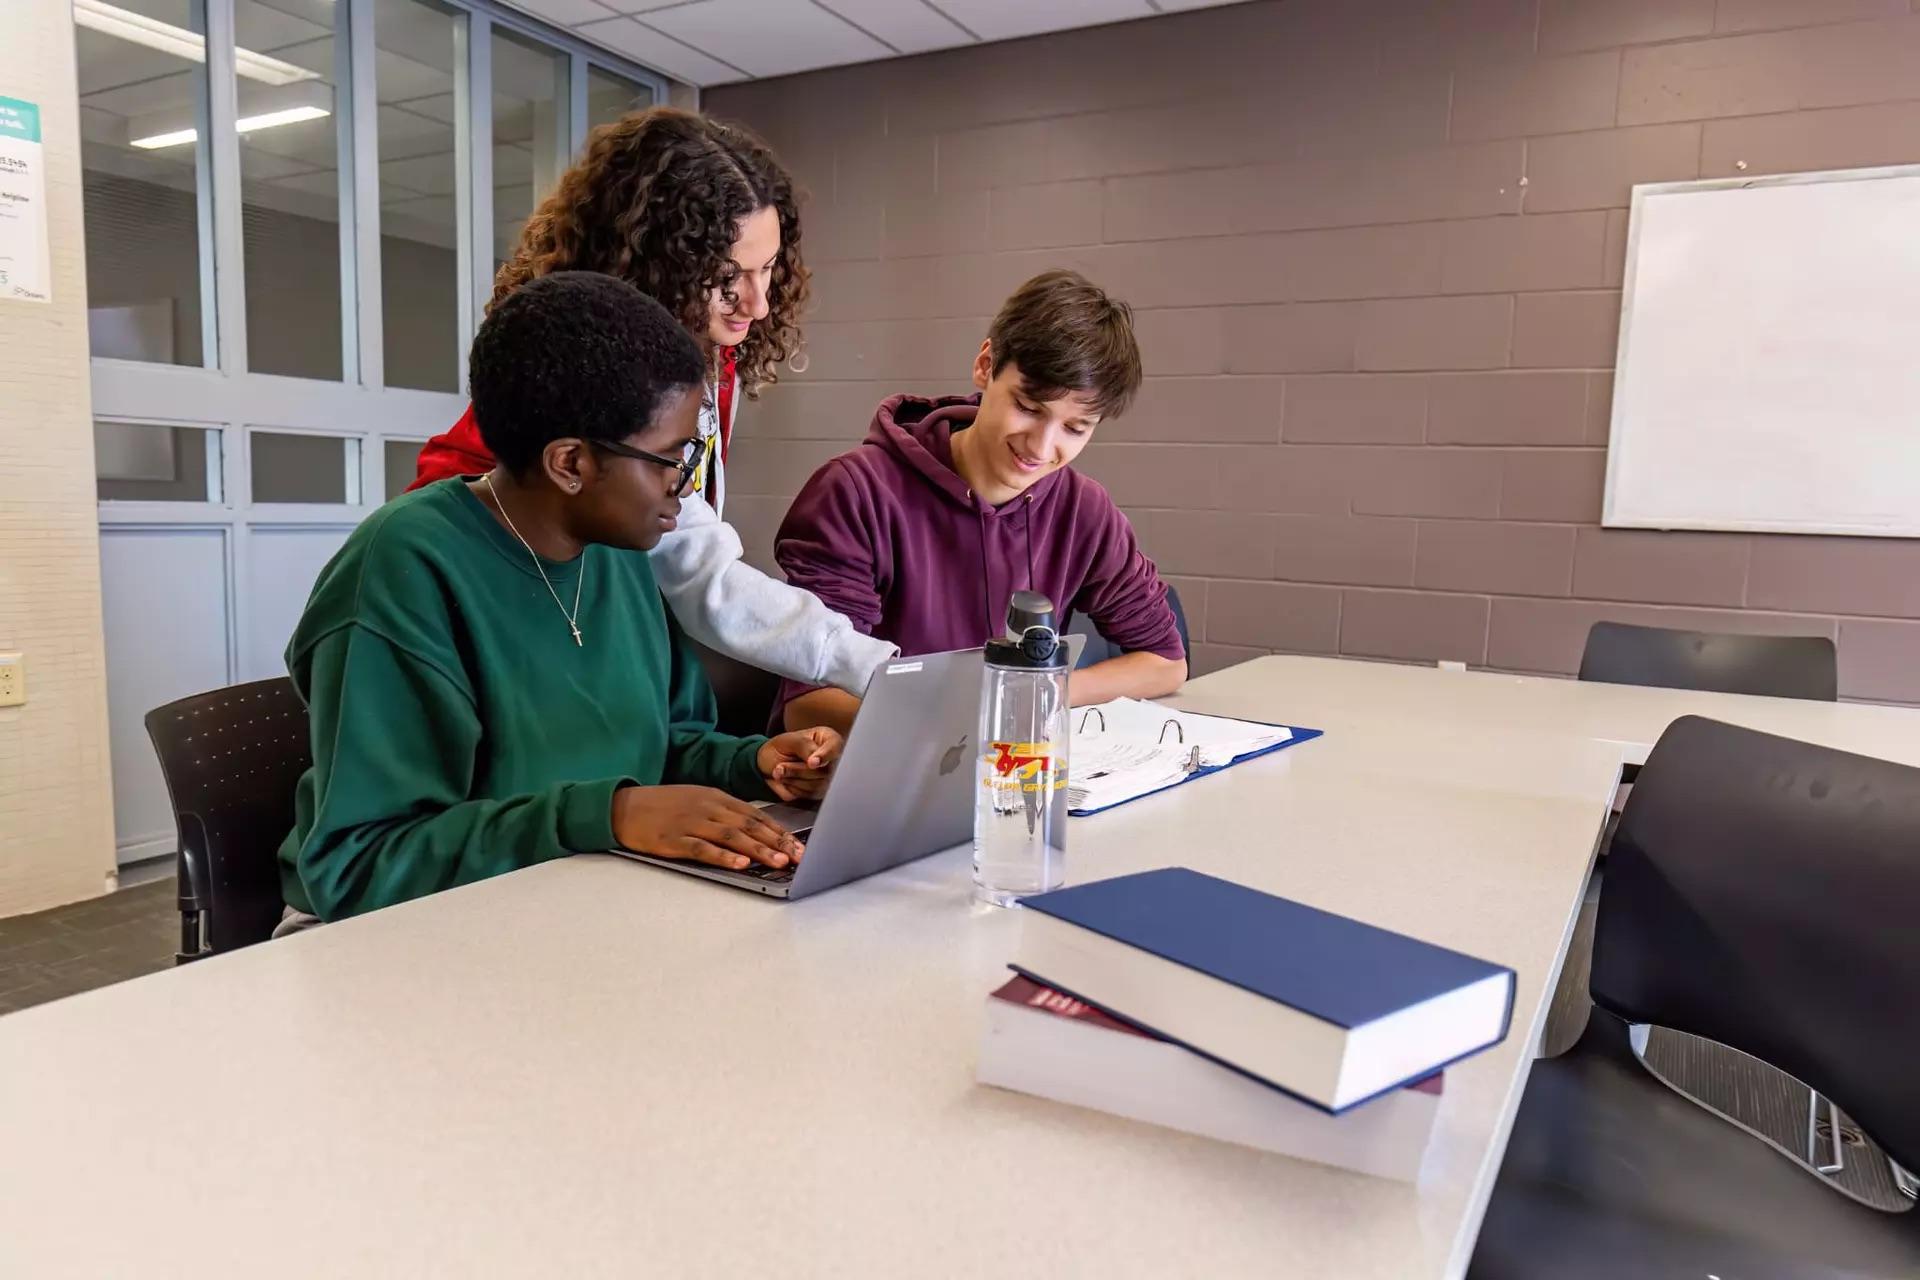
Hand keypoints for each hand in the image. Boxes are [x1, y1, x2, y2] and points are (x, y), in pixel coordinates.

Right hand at [611, 785, 802, 870]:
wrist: (623, 806)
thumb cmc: (663, 806)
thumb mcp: (698, 801)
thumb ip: (724, 814)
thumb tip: (755, 831)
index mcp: (716, 797)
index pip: (756, 815)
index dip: (779, 831)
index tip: (799, 845)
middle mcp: (708, 807)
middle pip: (750, 825)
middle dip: (778, 842)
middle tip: (799, 856)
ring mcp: (691, 822)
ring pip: (733, 836)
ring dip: (759, 850)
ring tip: (779, 862)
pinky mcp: (674, 839)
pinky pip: (704, 848)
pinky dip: (724, 856)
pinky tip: (740, 863)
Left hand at [757, 727, 843, 801]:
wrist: (769, 765)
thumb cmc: (781, 747)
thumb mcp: (789, 740)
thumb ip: (804, 746)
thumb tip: (816, 762)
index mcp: (829, 739)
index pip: (835, 747)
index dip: (824, 756)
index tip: (812, 763)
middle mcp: (833, 758)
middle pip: (827, 770)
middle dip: (798, 770)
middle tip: (780, 766)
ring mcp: (828, 777)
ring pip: (818, 785)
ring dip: (794, 779)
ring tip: (780, 771)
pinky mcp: (820, 792)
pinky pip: (811, 795)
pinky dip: (794, 789)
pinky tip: (788, 780)